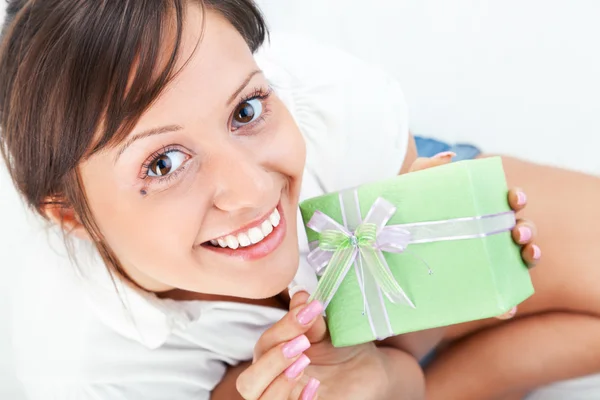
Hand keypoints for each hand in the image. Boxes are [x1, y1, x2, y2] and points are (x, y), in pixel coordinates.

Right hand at [236, 291, 422, 399]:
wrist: (367, 371)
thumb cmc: (341, 350)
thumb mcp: (325, 331)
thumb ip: (308, 317)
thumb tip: (300, 296)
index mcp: (273, 356)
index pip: (263, 346)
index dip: (282, 329)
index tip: (306, 313)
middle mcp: (272, 381)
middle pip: (249, 379)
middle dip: (272, 359)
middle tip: (301, 344)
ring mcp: (285, 398)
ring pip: (260, 398)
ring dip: (279, 379)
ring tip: (304, 362)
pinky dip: (298, 398)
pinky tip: (315, 386)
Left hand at [409, 152, 540, 319]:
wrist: (381, 258)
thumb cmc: (401, 220)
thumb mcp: (409, 194)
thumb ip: (424, 169)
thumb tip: (451, 156)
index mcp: (477, 211)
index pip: (506, 202)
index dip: (516, 198)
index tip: (514, 198)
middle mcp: (487, 236)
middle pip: (520, 230)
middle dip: (528, 228)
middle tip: (517, 231)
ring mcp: (484, 263)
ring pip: (520, 261)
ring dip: (531, 256)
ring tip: (526, 255)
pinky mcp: (475, 290)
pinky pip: (499, 300)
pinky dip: (507, 304)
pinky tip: (507, 308)